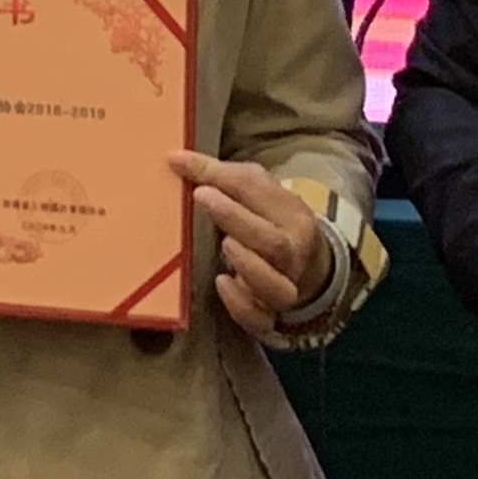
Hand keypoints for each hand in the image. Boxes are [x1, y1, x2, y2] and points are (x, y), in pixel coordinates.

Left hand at [173, 152, 335, 333]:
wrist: (303, 262)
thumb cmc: (269, 217)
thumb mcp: (253, 187)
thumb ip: (215, 173)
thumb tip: (174, 158)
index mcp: (293, 219)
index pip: (267, 201)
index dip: (233, 192)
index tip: (201, 185)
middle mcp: (293, 258)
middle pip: (276, 246)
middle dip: (238, 221)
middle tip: (205, 200)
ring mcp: (283, 289)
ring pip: (277, 289)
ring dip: (249, 267)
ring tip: (226, 245)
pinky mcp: (268, 315)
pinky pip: (261, 320)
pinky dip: (242, 306)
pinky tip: (223, 283)